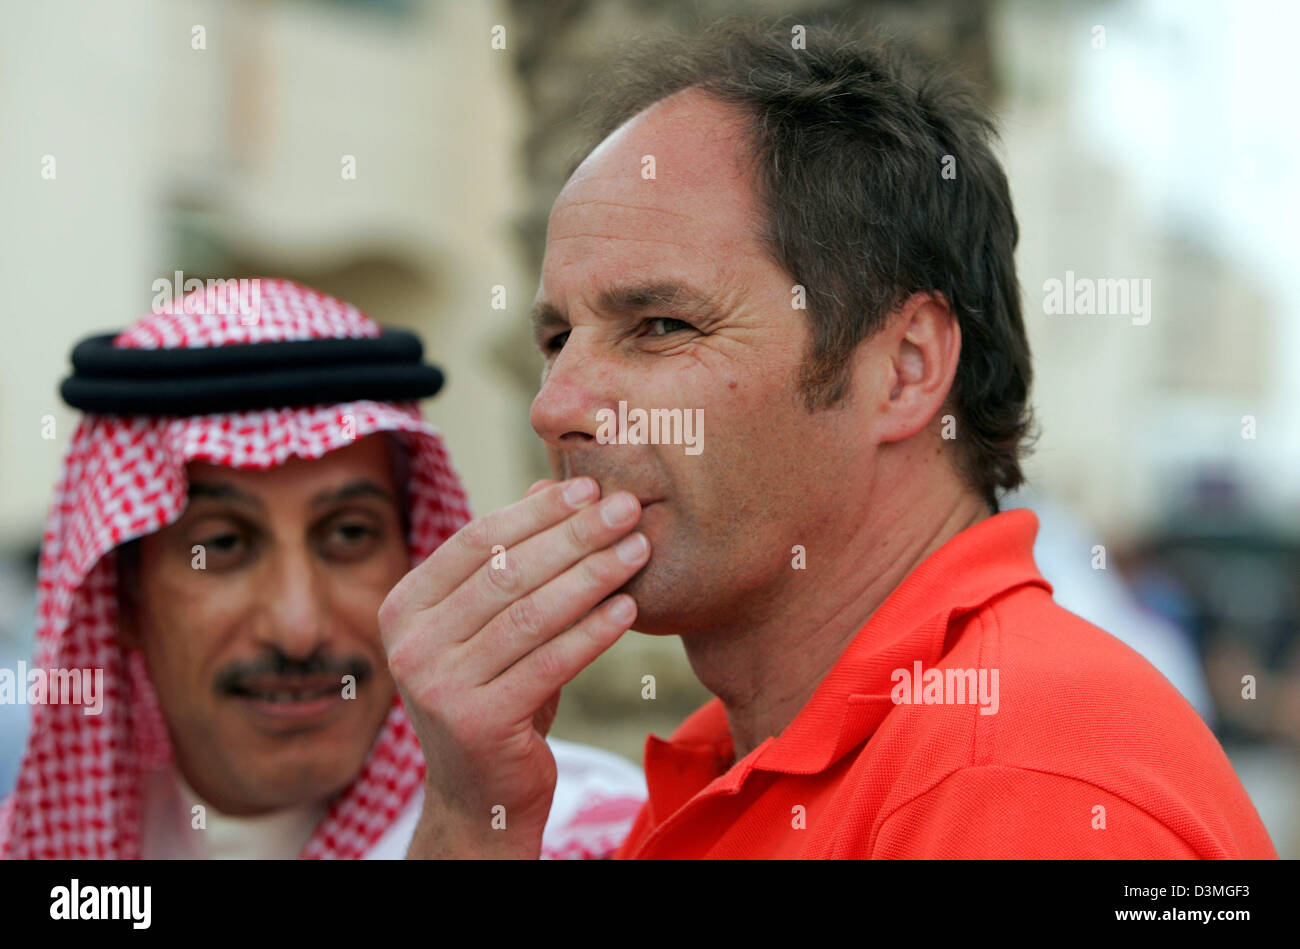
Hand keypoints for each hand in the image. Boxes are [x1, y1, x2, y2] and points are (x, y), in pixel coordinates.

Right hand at [379, 476, 649, 857]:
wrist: (482, 794)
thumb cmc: (496, 694)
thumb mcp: (496, 625)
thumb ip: (514, 560)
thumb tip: (550, 480)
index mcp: (405, 607)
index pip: (479, 542)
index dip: (539, 511)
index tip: (592, 488)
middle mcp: (410, 645)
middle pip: (508, 574)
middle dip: (575, 536)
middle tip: (628, 509)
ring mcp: (438, 686)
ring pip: (530, 615)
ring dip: (592, 577)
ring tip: (638, 552)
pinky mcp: (478, 722)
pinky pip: (549, 664)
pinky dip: (593, 633)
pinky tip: (628, 611)